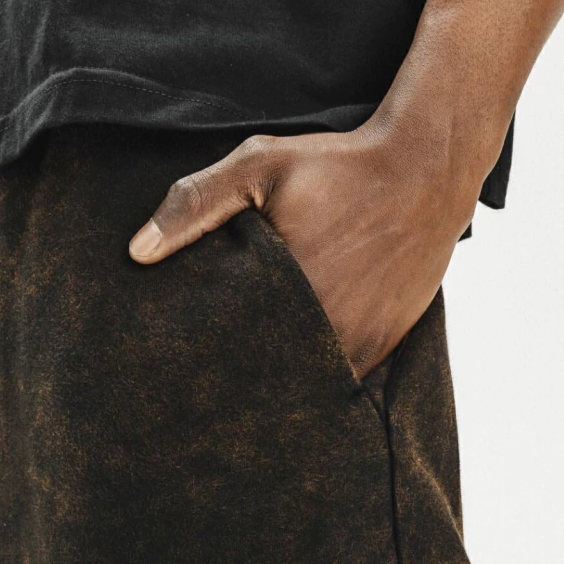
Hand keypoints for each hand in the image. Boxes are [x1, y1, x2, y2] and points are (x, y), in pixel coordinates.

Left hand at [128, 116, 481, 377]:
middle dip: (238, 387)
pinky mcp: (384, 346)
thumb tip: (136, 252)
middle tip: (204, 398)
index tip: (180, 376)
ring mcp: (359, 344)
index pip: (229, 355)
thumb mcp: (260, 166)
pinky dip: (320, 382)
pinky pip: (343, 382)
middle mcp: (326, 331)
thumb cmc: (338, 165)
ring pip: (307, 387)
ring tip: (246, 395)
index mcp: (287, 294)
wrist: (427, 168)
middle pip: (268, 380)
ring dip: (281, 388)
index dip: (205, 368)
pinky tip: (296, 376)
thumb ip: (196, 205)